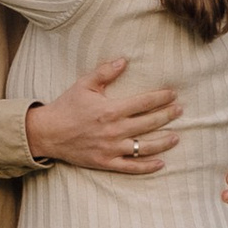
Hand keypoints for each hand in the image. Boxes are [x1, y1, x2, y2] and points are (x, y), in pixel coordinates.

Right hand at [25, 60, 182, 174]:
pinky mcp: (106, 162)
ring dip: (163, 142)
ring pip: (145, 147)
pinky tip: (161, 163)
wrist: (47, 133)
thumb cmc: (66, 107)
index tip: (173, 94)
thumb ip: (105, 72)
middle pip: (149, 123)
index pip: (144, 103)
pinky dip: (148, 166)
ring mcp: (111, 148)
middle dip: (168, 116)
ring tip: (176, 137)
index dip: (161, 98)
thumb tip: (124, 60)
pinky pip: (131, 167)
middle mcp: (114, 130)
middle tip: (180, 111)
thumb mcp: (84, 85)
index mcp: (111, 110)